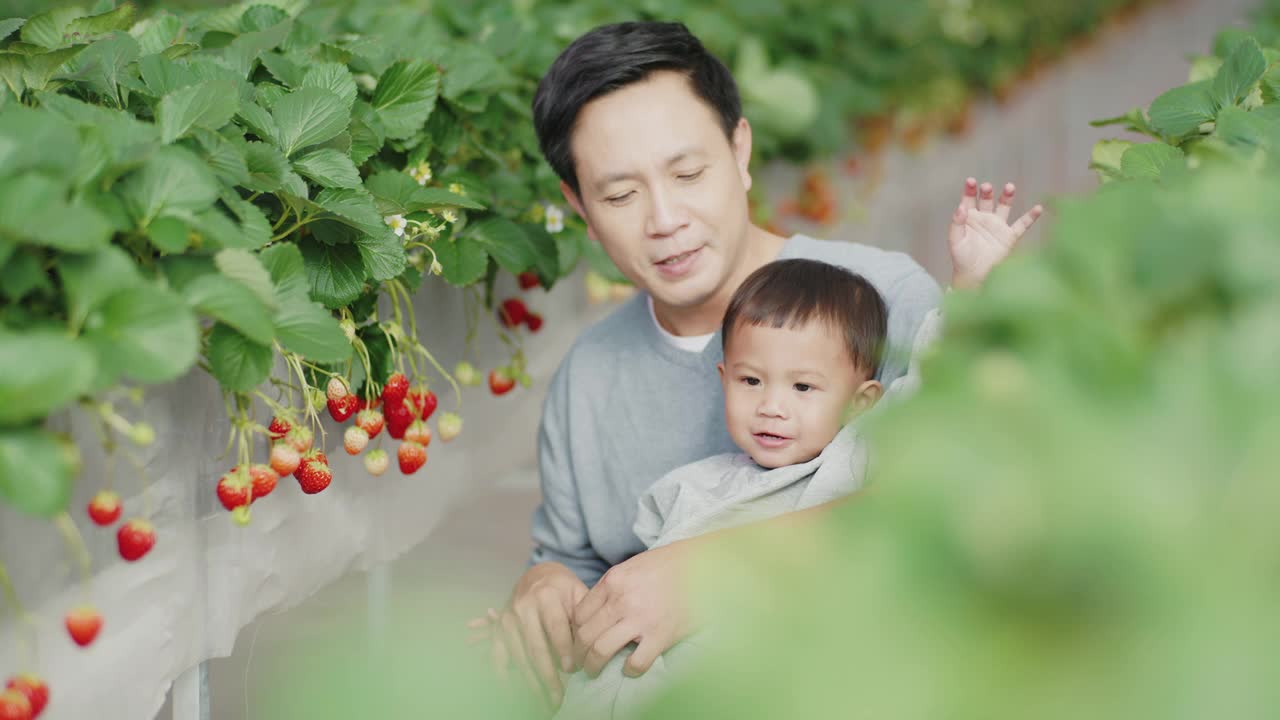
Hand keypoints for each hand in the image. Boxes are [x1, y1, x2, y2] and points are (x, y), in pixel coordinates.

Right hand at [469, 562, 586, 709]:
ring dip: (531, 682)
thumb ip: (584, 617)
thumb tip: (591, 647)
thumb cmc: (563, 589)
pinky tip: (514, 694)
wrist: (537, 576)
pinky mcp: (499, 630)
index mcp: (546, 595)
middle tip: (558, 697)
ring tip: (545, 701)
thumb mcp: (577, 593)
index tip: (572, 669)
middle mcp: (523, 606)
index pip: (554, 625)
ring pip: (519, 656)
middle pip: (535, 646)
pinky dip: (504, 676)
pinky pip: (498, 656)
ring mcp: (508, 619)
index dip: (563, 648)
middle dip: (547, 675)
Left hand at [572, 541, 693, 678]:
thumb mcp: (631, 566)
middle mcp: (622, 600)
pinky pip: (636, 662)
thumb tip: (592, 610)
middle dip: (578, 653)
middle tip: (579, 662)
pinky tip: (630, 669)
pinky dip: (629, 670)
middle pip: (585, 635)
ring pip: (601, 651)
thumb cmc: (667, 565)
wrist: (701, 565)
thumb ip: (611, 587)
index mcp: (613, 581)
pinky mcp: (661, 635)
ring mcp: (641, 619)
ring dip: (593, 665)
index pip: (579, 614)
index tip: (577, 641)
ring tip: (594, 671)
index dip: (573, 631)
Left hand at [948, 178, 1043, 289]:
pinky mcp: (1009, 236)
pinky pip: (1022, 224)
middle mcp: (984, 218)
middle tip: (986, 187)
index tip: (971, 181)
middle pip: (987, 200)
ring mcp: (998, 226)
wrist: (975, 276)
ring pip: (1004, 207)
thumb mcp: (955, 240)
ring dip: (1007, 197)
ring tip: (1009, 187)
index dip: (969, 190)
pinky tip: (1038, 208)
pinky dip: (1030, 217)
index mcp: (969, 218)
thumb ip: (956, 223)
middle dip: (987, 193)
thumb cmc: (962, 258)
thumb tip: (960, 206)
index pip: (969, 199)